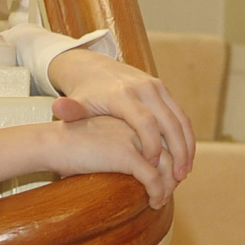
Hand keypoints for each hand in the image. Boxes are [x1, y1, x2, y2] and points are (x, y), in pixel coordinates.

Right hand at [0, 116, 177, 208]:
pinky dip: (158, 193)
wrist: (50, 143)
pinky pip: (153, 179)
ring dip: (169, 186)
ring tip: (161, 200)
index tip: (167, 177)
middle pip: (169, 152)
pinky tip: (154, 202)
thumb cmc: (67, 147)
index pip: (161, 140)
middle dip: (173, 174)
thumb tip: (131, 170)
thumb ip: (115, 149)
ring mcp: (133, 140)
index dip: (169, 160)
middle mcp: (135, 127)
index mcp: (129, 121)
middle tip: (169, 191)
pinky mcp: (126, 155)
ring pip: (167, 167)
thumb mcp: (98, 142)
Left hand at [47, 49, 195, 180]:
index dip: (151, 146)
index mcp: (122, 94)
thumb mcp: (75, 103)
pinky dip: (186, 136)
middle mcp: (144, 88)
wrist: (92, 67)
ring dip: (186, 146)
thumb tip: (58, 108)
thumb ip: (69, 111)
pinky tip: (185, 156)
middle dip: (177, 150)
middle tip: (179, 177)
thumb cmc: (84, 94)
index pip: (145, 123)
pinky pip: (180, 114)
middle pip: (169, 122)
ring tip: (185, 171)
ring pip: (180, 119)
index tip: (151, 167)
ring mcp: (156, 87)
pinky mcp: (163, 89)